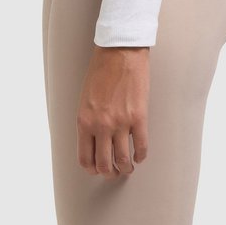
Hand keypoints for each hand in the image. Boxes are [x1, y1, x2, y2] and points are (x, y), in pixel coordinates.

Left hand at [76, 43, 149, 177]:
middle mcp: (101, 126)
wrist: (120, 51)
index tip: (99, 169)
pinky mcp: (139, 117)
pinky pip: (141, 146)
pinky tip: (140, 156)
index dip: (93, 169)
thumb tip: (95, 141)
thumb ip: (88, 121)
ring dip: (126, 168)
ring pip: (123, 160)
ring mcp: (121, 123)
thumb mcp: (85, 98)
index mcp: (84, 121)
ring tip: (129, 167)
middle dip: (110, 173)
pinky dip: (141, 156)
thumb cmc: (100, 70)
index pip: (85, 159)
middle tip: (115, 171)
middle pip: (104, 165)